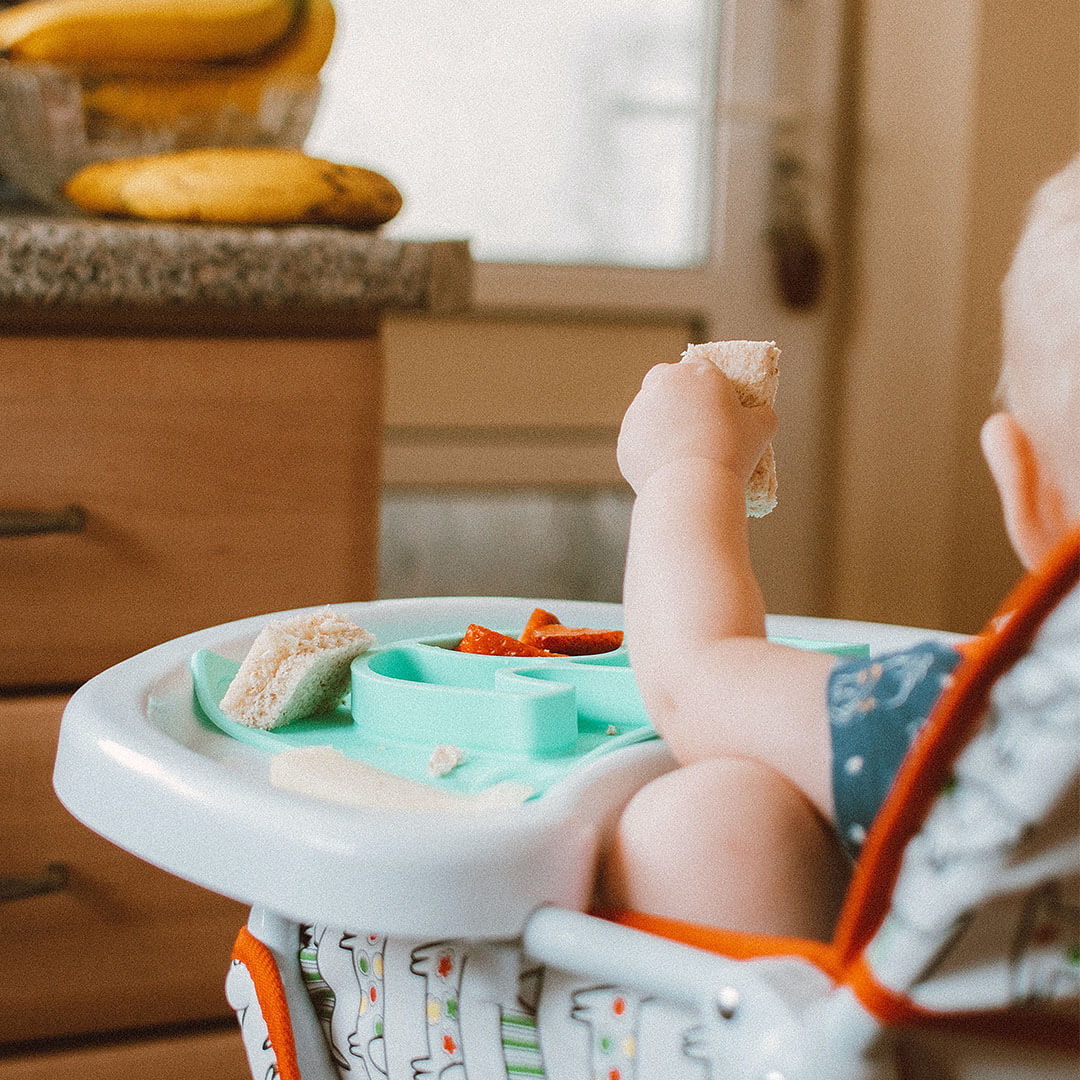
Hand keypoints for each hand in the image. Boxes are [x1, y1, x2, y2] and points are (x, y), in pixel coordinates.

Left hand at [617, 360, 776, 494]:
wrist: (693, 487)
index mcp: (698, 372)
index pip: (701, 367)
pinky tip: (665, 467)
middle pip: (665, 380)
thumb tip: (760, 412)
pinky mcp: (625, 440)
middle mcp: (663, 384)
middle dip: (675, 393)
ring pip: (647, 410)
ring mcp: (639, 411)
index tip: (715, 406)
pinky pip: (638, 441)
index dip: (708, 385)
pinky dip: (649, 451)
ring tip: (680, 451)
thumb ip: (761, 413)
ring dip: (659, 422)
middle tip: (691, 422)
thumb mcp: (762, 429)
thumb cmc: (732, 453)